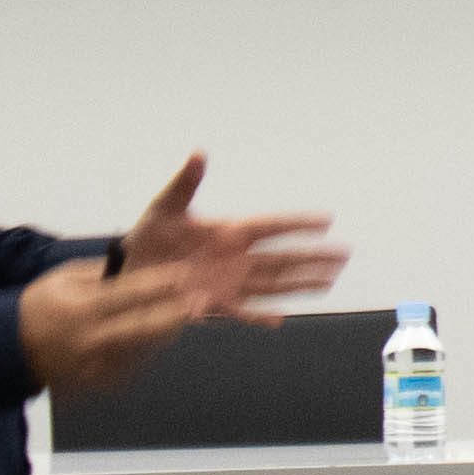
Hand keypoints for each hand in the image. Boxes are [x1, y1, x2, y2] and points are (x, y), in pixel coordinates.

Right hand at [21, 245, 252, 393]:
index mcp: (82, 309)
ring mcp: (95, 366)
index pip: (129, 295)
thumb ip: (101, 274)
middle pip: (144, 329)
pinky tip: (154, 337)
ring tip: (183, 316)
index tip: (185, 276)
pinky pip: (132, 365)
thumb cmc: (40, 306)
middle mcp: (91, 340)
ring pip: (143, 349)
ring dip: (164, 332)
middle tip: (202, 304)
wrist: (10, 350)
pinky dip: (145, 350)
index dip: (160, 286)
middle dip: (176, 316)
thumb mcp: (63, 279)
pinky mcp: (98, 383)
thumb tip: (136, 265)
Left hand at [120, 154, 344, 311]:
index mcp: (228, 231)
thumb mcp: (163, 209)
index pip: (271, 226)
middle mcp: (235, 258)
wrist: (128, 275)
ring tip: (329, 282)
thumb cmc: (147, 239)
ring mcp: (228, 283)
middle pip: (282, 258)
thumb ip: (184, 184)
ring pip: (273, 284)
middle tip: (344, 254)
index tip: (326, 220)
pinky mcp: (214, 305)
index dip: (298, 224)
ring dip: (300, 284)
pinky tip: (280, 320)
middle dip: (313, 257)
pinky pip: (242, 312)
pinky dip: (259, 317)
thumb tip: (198, 153)